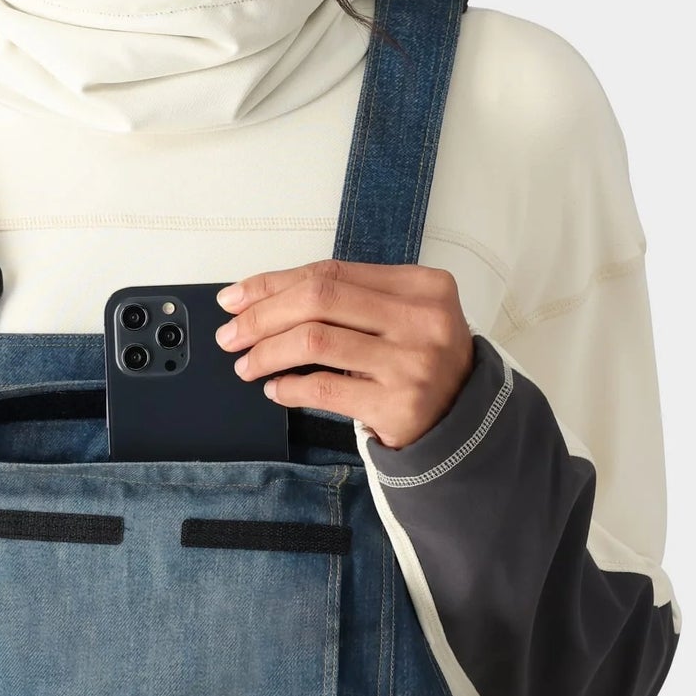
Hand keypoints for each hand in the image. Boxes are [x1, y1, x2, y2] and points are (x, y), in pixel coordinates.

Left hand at [213, 259, 474, 451]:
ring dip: (268, 352)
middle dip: (262, 316)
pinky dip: (290, 388)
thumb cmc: (422, 363)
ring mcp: (411, 362)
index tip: (236, 297)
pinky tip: (276, 388)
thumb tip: (265, 297)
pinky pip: (324, 389)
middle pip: (319, 300)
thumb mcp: (403, 317)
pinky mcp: (397, 404)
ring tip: (246, 364)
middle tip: (231, 334)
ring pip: (315, 341)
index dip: (274, 283)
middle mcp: (421, 319)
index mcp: (422, 285)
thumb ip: (351, 300)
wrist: (464, 421)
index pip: (331, 273)